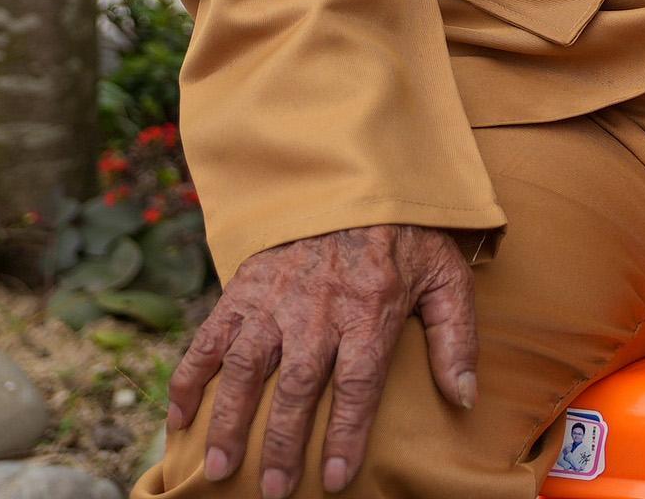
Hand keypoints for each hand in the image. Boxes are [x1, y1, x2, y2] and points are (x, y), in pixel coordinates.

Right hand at [167, 224, 476, 496]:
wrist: (357, 178)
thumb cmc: (407, 237)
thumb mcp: (447, 278)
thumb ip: (457, 338)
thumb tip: (465, 397)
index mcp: (370, 308)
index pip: (357, 384)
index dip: (345, 434)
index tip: (334, 480)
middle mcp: (317, 307)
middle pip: (296, 386)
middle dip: (281, 443)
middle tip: (272, 492)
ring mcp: (274, 298)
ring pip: (244, 368)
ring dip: (228, 420)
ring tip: (218, 468)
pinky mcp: (244, 288)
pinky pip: (209, 338)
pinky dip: (189, 378)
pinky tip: (179, 420)